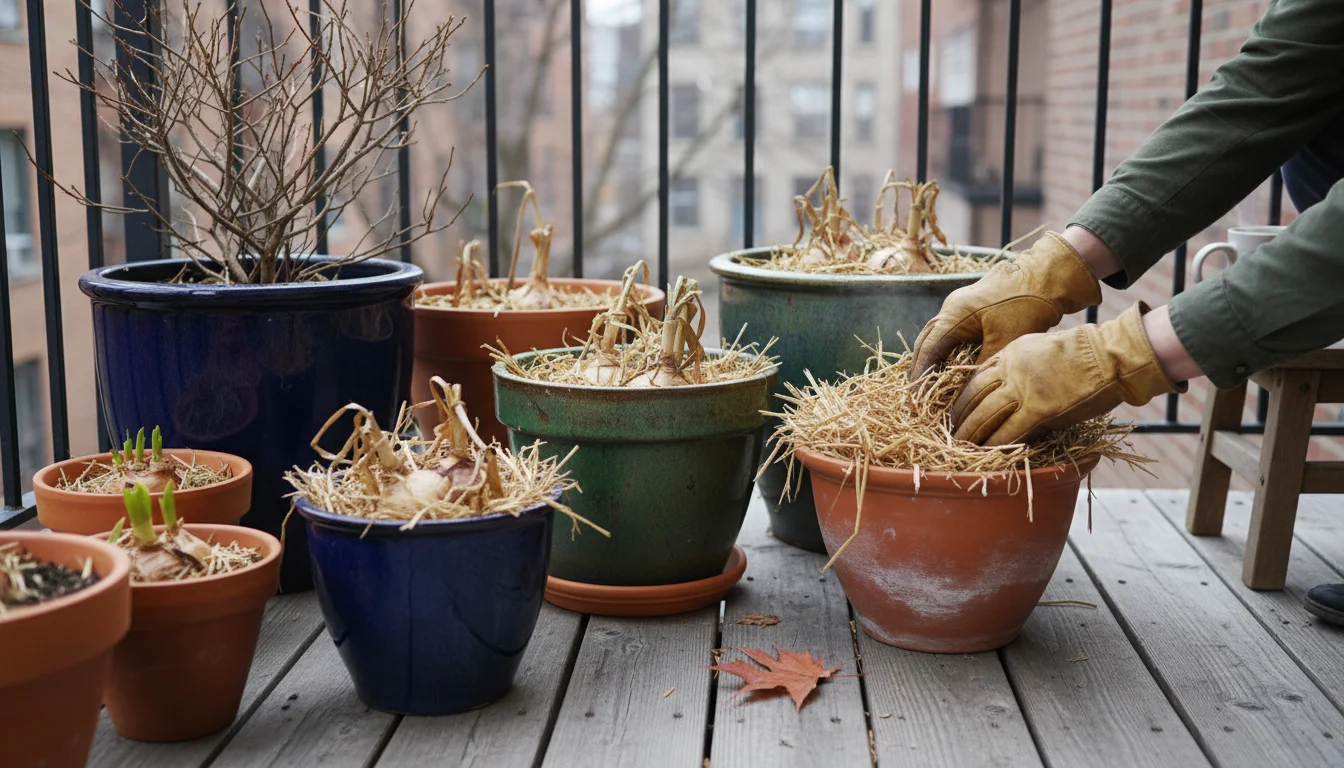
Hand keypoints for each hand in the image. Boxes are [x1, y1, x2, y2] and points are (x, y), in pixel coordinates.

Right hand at [910, 230, 1101, 375]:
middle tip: (918, 392)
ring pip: (937, 336)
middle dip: (921, 367)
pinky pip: (951, 332)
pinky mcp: (972, 308)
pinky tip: (952, 366)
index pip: (928, 349)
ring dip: (933, 358)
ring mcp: (961, 306)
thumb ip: (983, 367)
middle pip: (926, 341)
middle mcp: (951, 308)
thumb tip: (967, 393)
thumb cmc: (1026, 304)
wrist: (1046, 275)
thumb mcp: (1005, 341)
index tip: (916, 395)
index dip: (921, 374)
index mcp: (954, 314)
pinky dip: (947, 350)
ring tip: (932, 383)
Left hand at [950, 302, 1181, 445]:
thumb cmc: (1085, 355)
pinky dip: (994, 445)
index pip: (975, 377)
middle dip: (959, 417)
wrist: (1110, 356)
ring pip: (984, 415)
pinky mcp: (1039, 410)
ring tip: (960, 447)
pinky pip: (1008, 431)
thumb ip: (1020, 366)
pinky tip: (985, 454)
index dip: (961, 396)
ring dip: (970, 434)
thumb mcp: (1041, 349)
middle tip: (950, 432)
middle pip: (972, 396)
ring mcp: (1023, 390)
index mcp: (1009, 353)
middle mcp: (1010, 370)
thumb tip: (1008, 387)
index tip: (954, 410)